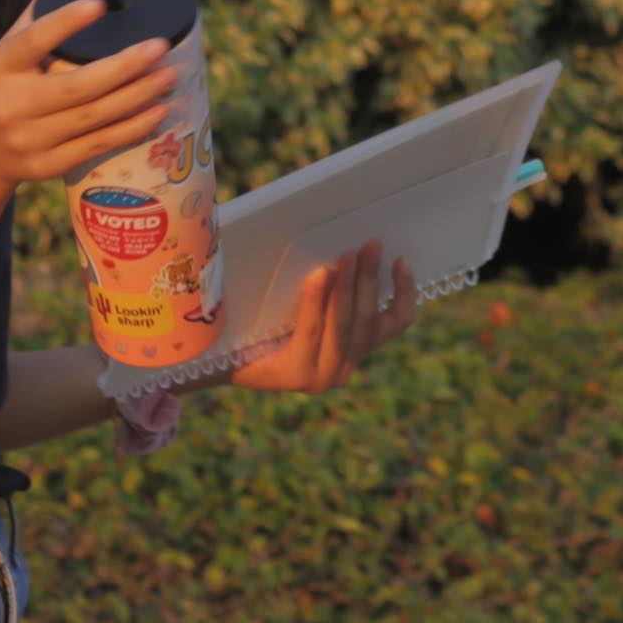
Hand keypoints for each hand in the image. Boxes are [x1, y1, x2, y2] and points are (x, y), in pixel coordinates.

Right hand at [0, 0, 178, 190]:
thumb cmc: (3, 80)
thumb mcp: (13, 39)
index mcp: (0, 64)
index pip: (33, 40)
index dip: (65, 22)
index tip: (100, 2)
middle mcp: (11, 104)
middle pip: (76, 86)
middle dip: (124, 67)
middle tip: (160, 46)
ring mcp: (28, 140)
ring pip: (93, 117)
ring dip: (137, 97)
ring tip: (169, 75)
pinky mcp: (46, 167)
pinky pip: (96, 146)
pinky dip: (131, 129)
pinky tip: (158, 111)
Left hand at [225, 242, 419, 394]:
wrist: (218, 357)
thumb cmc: (264, 322)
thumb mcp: (310, 309)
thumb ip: (334, 294)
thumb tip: (353, 248)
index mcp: (353, 353)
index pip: (395, 324)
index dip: (404, 292)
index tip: (401, 260)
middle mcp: (342, 370)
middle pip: (368, 318)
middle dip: (370, 278)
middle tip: (370, 245)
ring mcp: (321, 376)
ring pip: (344, 324)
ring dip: (348, 286)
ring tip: (346, 256)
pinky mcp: (296, 375)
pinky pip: (312, 330)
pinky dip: (317, 300)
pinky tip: (318, 276)